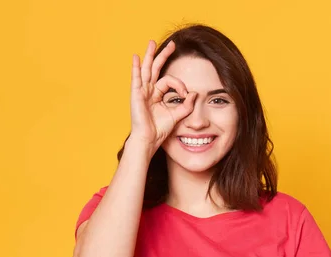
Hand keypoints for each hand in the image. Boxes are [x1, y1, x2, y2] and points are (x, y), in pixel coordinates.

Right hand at [128, 40, 195, 157]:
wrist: (149, 140)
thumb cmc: (160, 130)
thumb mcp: (177, 115)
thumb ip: (186, 105)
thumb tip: (195, 93)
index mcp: (157, 95)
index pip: (169, 81)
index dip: (179, 84)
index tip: (186, 92)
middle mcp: (148, 91)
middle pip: (156, 68)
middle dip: (164, 56)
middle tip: (172, 44)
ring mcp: (141, 92)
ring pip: (147, 69)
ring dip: (150, 55)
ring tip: (152, 42)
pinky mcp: (136, 95)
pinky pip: (136, 78)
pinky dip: (135, 67)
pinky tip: (136, 57)